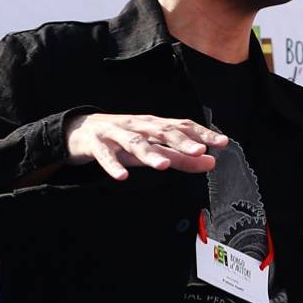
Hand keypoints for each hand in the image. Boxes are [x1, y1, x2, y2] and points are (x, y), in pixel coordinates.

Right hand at [65, 113, 227, 180]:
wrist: (81, 131)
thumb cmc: (123, 139)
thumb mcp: (153, 148)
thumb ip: (181, 156)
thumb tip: (211, 161)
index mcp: (154, 125)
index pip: (182, 126)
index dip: (202, 134)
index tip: (222, 142)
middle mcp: (138, 126)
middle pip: (162, 131)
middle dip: (181, 141)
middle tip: (199, 151)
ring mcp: (116, 134)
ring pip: (135, 142)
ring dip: (150, 153)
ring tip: (163, 165)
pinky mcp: (96, 144)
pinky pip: (105, 155)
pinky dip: (112, 165)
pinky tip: (121, 176)